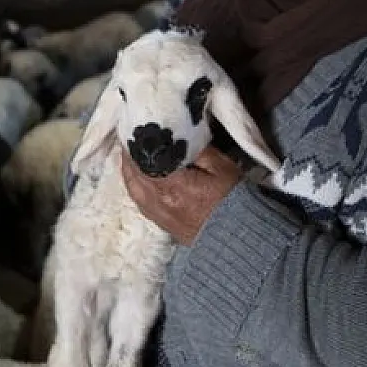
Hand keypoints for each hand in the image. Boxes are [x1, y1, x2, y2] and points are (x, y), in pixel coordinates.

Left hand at [120, 145, 241, 246]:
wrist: (237, 237)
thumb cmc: (232, 200)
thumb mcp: (221, 166)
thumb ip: (197, 149)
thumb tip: (177, 137)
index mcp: (171, 184)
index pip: (142, 158)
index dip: (136, 143)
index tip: (136, 128)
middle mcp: (158, 201)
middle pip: (132, 173)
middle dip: (130, 155)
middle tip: (132, 139)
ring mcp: (157, 214)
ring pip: (132, 188)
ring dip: (129, 170)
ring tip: (132, 155)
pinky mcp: (161, 223)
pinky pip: (139, 201)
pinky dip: (134, 185)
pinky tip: (139, 177)